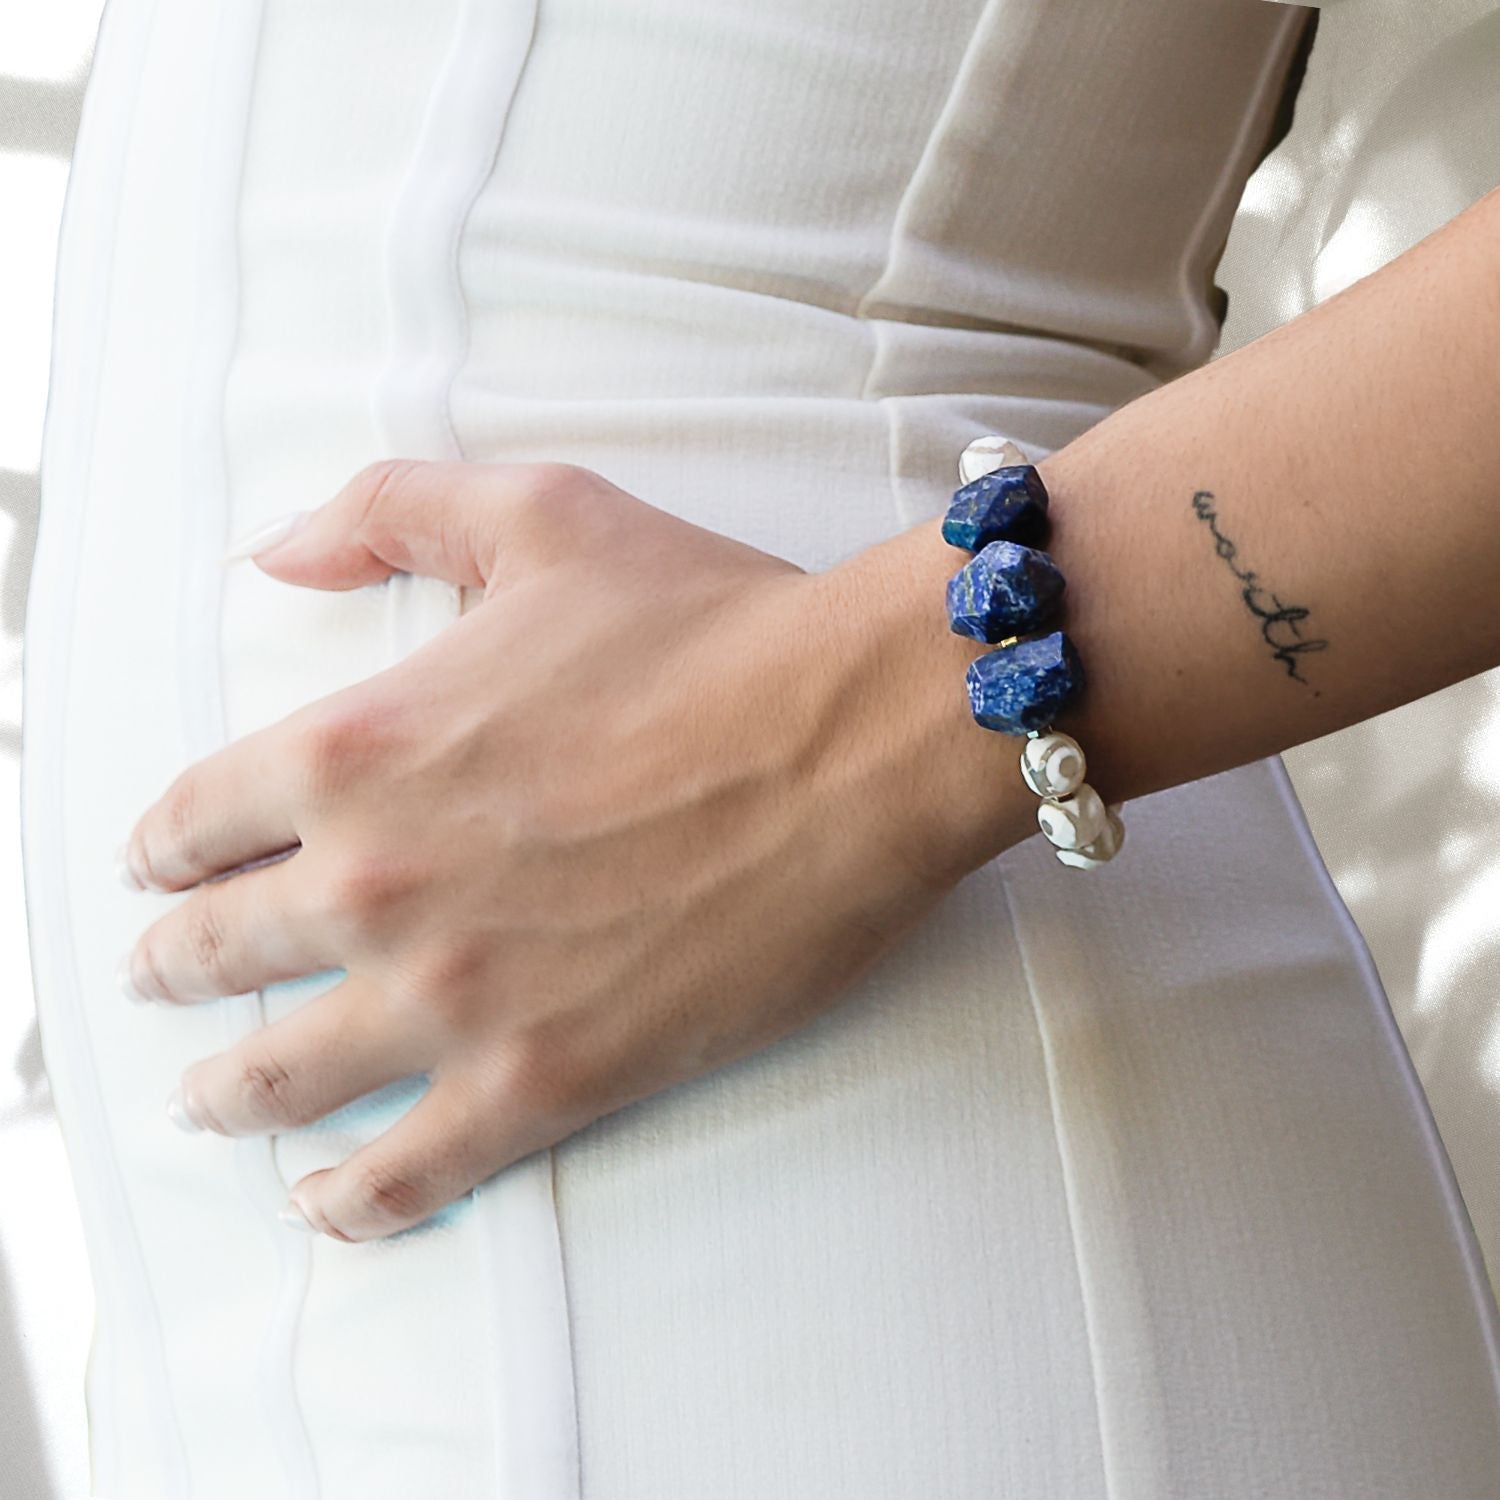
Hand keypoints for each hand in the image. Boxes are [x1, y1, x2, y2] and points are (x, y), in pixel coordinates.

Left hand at [120, 460, 1023, 1240]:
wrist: (856, 735)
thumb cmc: (713, 624)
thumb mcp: (540, 514)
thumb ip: (389, 509)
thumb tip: (276, 549)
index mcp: (357, 748)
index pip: (191, 820)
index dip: (165, 850)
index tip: (167, 871)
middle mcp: (375, 884)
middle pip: (213, 954)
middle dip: (176, 966)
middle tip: (172, 979)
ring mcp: (455, 997)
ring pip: (279, 1079)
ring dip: (229, 1094)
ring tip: (215, 1102)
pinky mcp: (546, 1080)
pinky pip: (406, 1175)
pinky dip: (351, 1200)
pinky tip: (327, 1201)